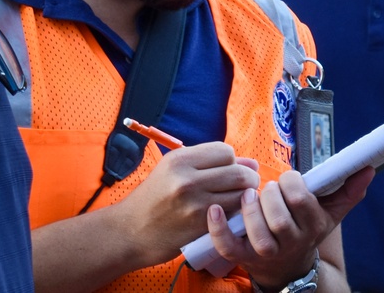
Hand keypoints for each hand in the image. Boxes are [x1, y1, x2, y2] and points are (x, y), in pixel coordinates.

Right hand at [114, 142, 260, 267]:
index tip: (229, 170)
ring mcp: (194, 203)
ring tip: (239, 200)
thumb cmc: (154, 197)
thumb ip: (211, 163)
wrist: (130, 231)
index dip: (233, 160)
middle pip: (238, 172)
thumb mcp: (174, 170)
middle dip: (248, 178)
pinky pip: (232, 213)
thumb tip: (253, 163)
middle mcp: (187, 178)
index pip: (226, 151)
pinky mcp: (200, 226)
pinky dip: (237, 212)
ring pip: (240, 194)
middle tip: (245, 186)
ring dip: (246, 197)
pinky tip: (229, 213)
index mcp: (180, 159)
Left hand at [205, 166, 374, 287]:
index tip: (287, 180)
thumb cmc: (306, 229)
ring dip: (249, 209)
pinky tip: (213, 209)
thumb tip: (368, 168)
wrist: (288, 269)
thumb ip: (349, 191)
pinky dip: (218, 228)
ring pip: (258, 233)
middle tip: (266, 189)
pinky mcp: (244, 259)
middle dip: (270, 195)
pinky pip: (228, 246)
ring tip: (248, 197)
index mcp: (312, 226)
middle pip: (279, 215)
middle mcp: (291, 242)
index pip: (300, 198)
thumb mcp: (330, 214)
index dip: (290, 182)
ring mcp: (267, 253)